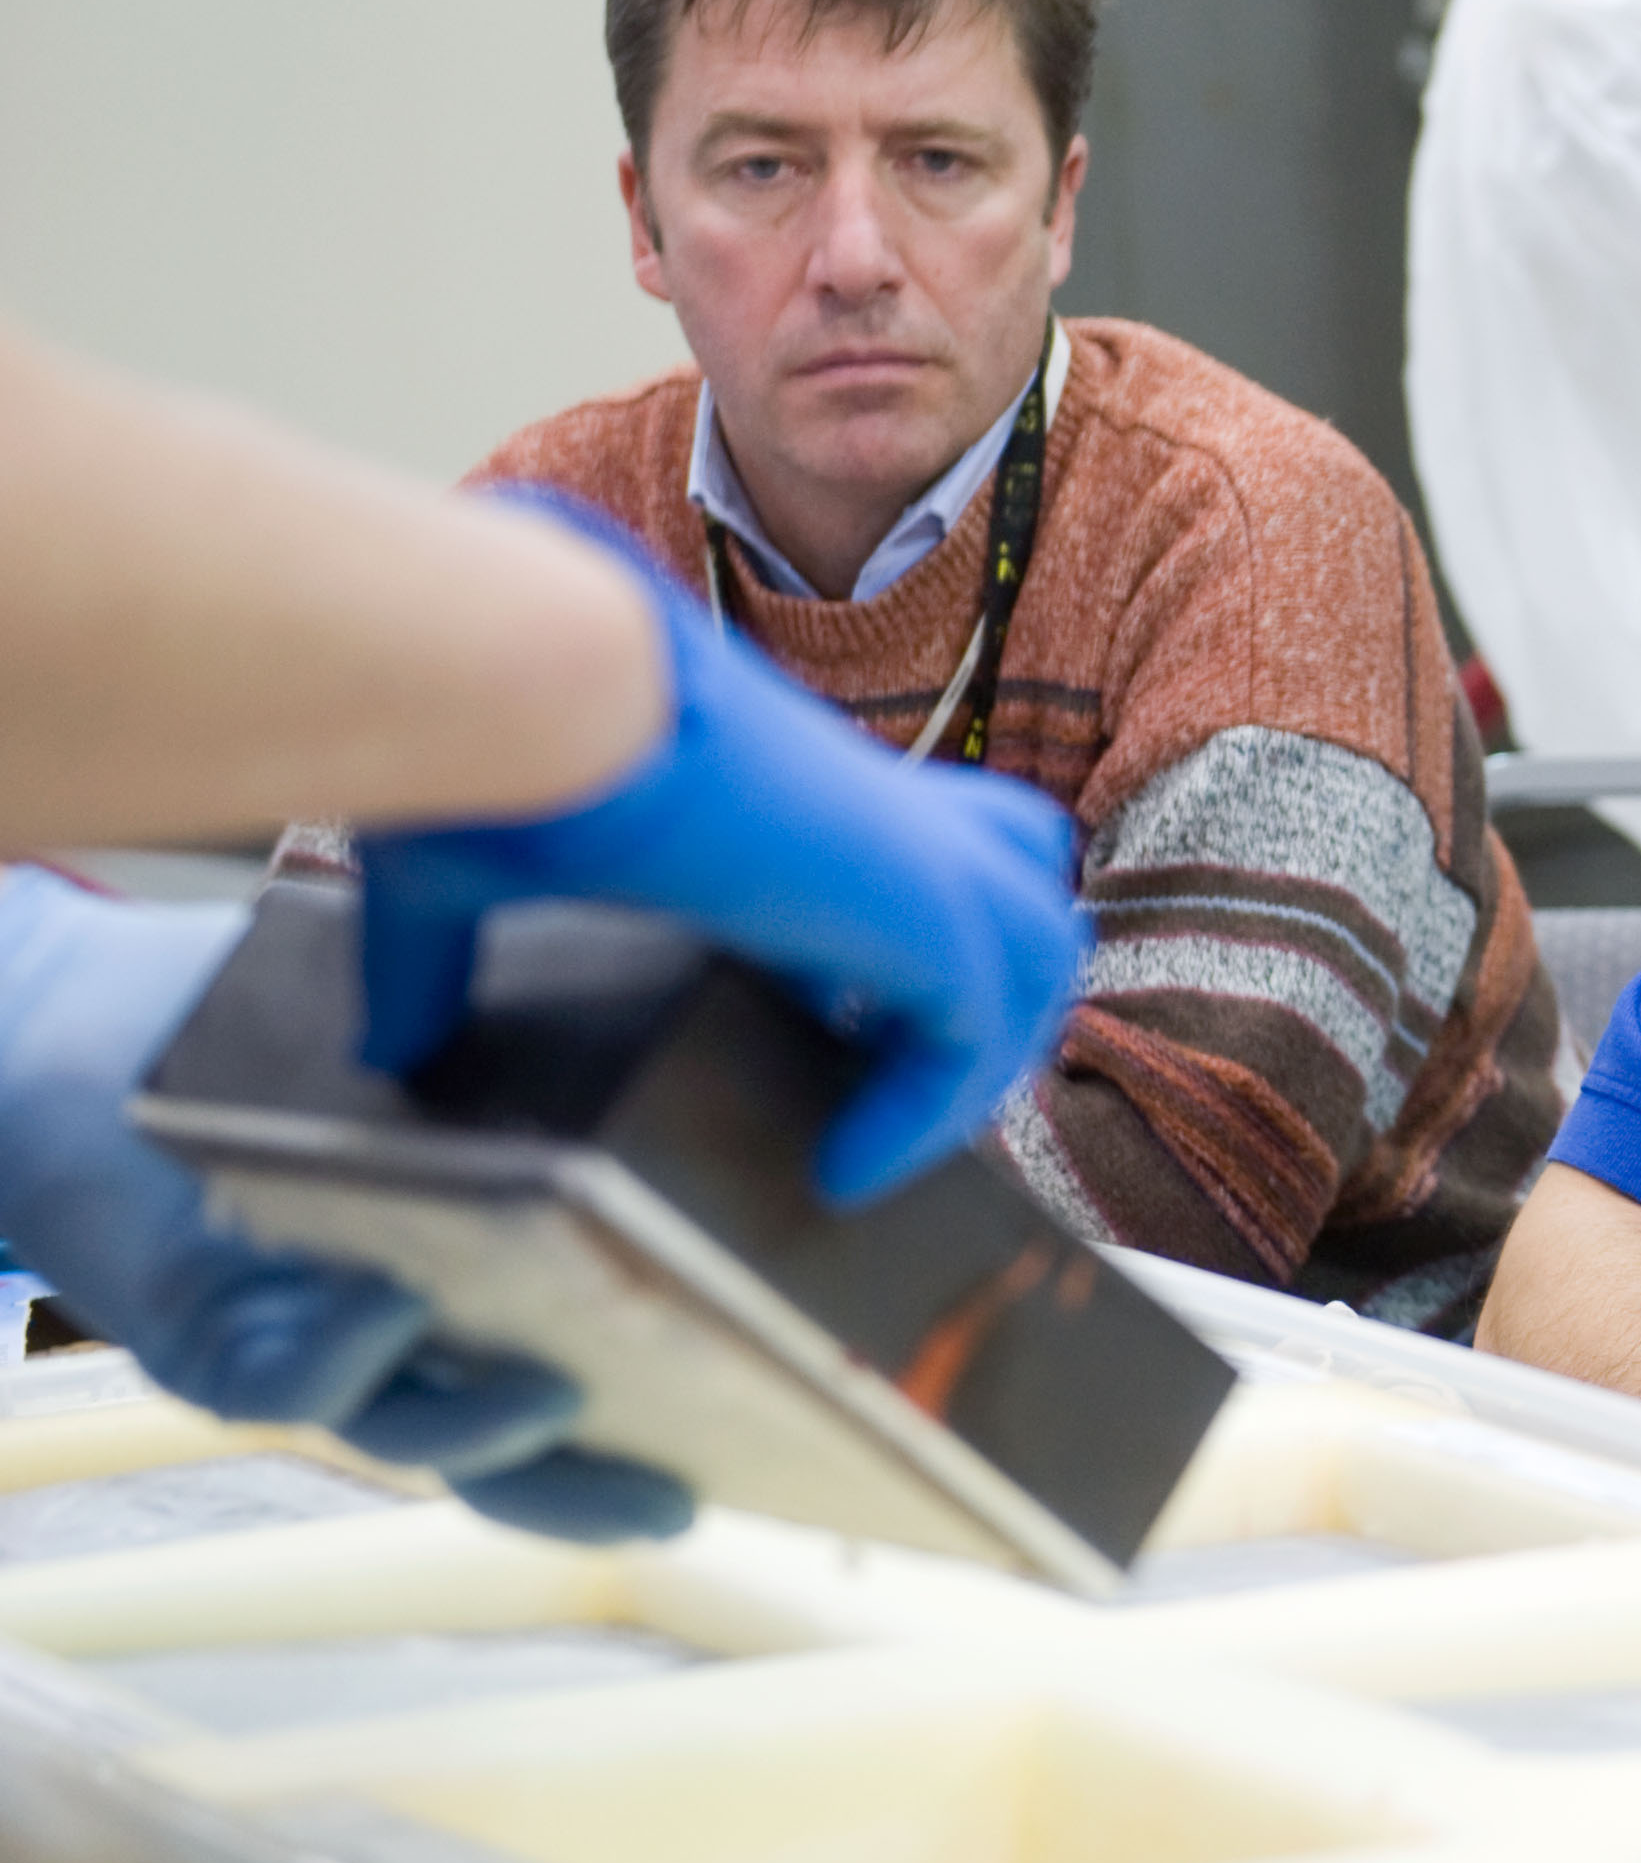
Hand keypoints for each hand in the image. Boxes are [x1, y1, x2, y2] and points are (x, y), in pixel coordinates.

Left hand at [0, 870, 690, 1540]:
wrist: (82, 1039)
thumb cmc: (268, 1031)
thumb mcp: (438, 1040)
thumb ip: (541, 1053)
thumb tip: (719, 1012)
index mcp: (474, 1281)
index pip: (587, 1372)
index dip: (664, 1420)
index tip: (758, 1432)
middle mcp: (403, 1342)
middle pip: (514, 1449)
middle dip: (595, 1485)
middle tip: (685, 1488)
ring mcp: (310, 1352)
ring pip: (414, 1433)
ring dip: (487, 1430)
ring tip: (558, 1392)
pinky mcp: (211, 1347)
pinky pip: (289, 1381)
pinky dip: (347, 1352)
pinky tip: (394, 1302)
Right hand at [355, 500, 1087, 1206]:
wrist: (534, 696)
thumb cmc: (494, 752)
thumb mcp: (458, 875)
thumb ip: (436, 959)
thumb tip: (385, 1042)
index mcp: (784, 792)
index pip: (908, 865)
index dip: (896, 960)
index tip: (830, 1056)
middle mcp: (868, 810)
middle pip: (1014, 884)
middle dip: (979, 992)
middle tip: (889, 1104)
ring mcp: (912, 848)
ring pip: (1035, 951)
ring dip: (979, 1053)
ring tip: (879, 1144)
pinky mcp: (925, 902)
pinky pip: (988, 1029)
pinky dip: (936, 1107)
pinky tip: (847, 1166)